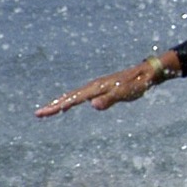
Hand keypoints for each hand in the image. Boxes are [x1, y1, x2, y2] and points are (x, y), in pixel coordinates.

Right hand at [34, 53, 174, 117]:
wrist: (147, 72)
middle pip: (70, 96)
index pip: (73, 99)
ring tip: (48, 111)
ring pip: (74, 95)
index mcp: (97, 87)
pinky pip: (81, 95)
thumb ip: (110, 100)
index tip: (43, 113)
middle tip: (38, 114)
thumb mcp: (126, 93)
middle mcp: (94, 85)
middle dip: (54, 105)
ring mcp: (97, 85)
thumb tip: (92, 106)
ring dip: (60, 102)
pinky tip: (68, 106)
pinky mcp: (101, 87)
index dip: (58, 106)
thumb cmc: (138, 84)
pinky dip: (71, 100)